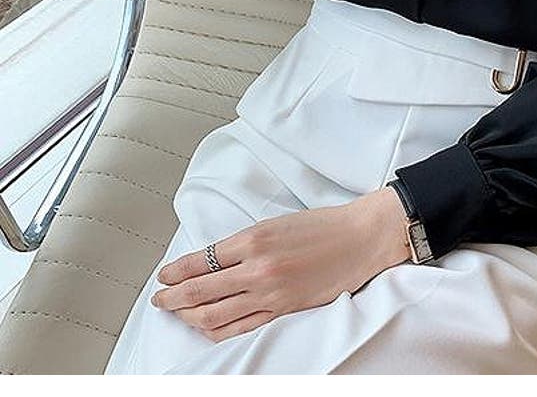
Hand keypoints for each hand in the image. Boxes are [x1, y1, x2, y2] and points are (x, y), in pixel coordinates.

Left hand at [149, 186, 411, 342]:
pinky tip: (207, 326)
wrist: (359, 238)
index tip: (164, 276)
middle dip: (172, 298)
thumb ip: (244, 243)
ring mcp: (270, 293)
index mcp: (254, 239)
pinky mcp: (283, 310)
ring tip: (178, 314)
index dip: (176, 272)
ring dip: (189, 317)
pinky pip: (240, 328)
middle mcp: (258, 269)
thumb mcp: (276, 223)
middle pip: (200, 292)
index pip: (201, 261)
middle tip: (159, 299)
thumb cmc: (322, 226)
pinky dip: (217, 330)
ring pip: (214, 315)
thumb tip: (212, 261)